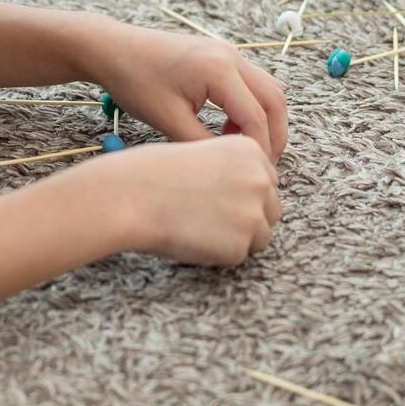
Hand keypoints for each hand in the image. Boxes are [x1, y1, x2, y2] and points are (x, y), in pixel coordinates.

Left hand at [82, 19, 287, 158]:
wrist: (113, 48)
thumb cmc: (134, 82)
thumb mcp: (167, 120)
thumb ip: (202, 144)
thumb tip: (227, 165)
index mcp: (219, 70)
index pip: (256, 116)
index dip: (259, 148)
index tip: (253, 173)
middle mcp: (231, 56)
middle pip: (274, 99)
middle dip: (274, 135)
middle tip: (262, 165)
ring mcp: (228, 52)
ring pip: (268, 88)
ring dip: (264, 119)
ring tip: (243, 148)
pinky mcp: (221, 55)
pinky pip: (251, 82)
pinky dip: (251, 106)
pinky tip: (228, 128)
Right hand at [90, 137, 280, 264]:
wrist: (132, 195)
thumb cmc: (155, 172)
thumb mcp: (202, 152)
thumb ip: (233, 169)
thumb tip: (249, 196)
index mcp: (250, 150)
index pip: (268, 179)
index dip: (245, 193)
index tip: (222, 198)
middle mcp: (260, 179)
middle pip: (271, 208)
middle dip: (248, 216)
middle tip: (212, 218)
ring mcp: (253, 213)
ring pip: (261, 235)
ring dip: (238, 237)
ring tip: (200, 227)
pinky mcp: (240, 245)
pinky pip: (239, 255)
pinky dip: (220, 254)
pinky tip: (193, 238)